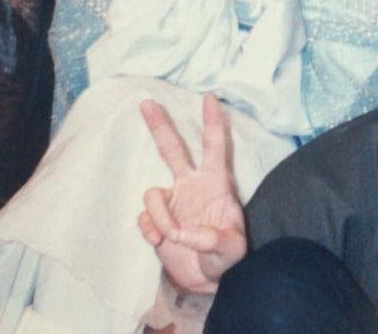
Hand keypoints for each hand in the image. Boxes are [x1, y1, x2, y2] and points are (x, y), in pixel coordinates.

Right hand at [138, 94, 246, 293]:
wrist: (209, 279)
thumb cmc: (228, 257)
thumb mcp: (232, 249)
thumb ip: (213, 240)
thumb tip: (182, 232)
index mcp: (215, 183)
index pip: (214, 147)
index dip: (212, 123)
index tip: (210, 98)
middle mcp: (191, 186)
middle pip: (172, 149)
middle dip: (160, 125)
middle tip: (147, 102)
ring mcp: (172, 202)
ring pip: (152, 194)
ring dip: (159, 216)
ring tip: (171, 235)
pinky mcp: (157, 221)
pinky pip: (145, 218)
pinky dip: (150, 230)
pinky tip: (159, 242)